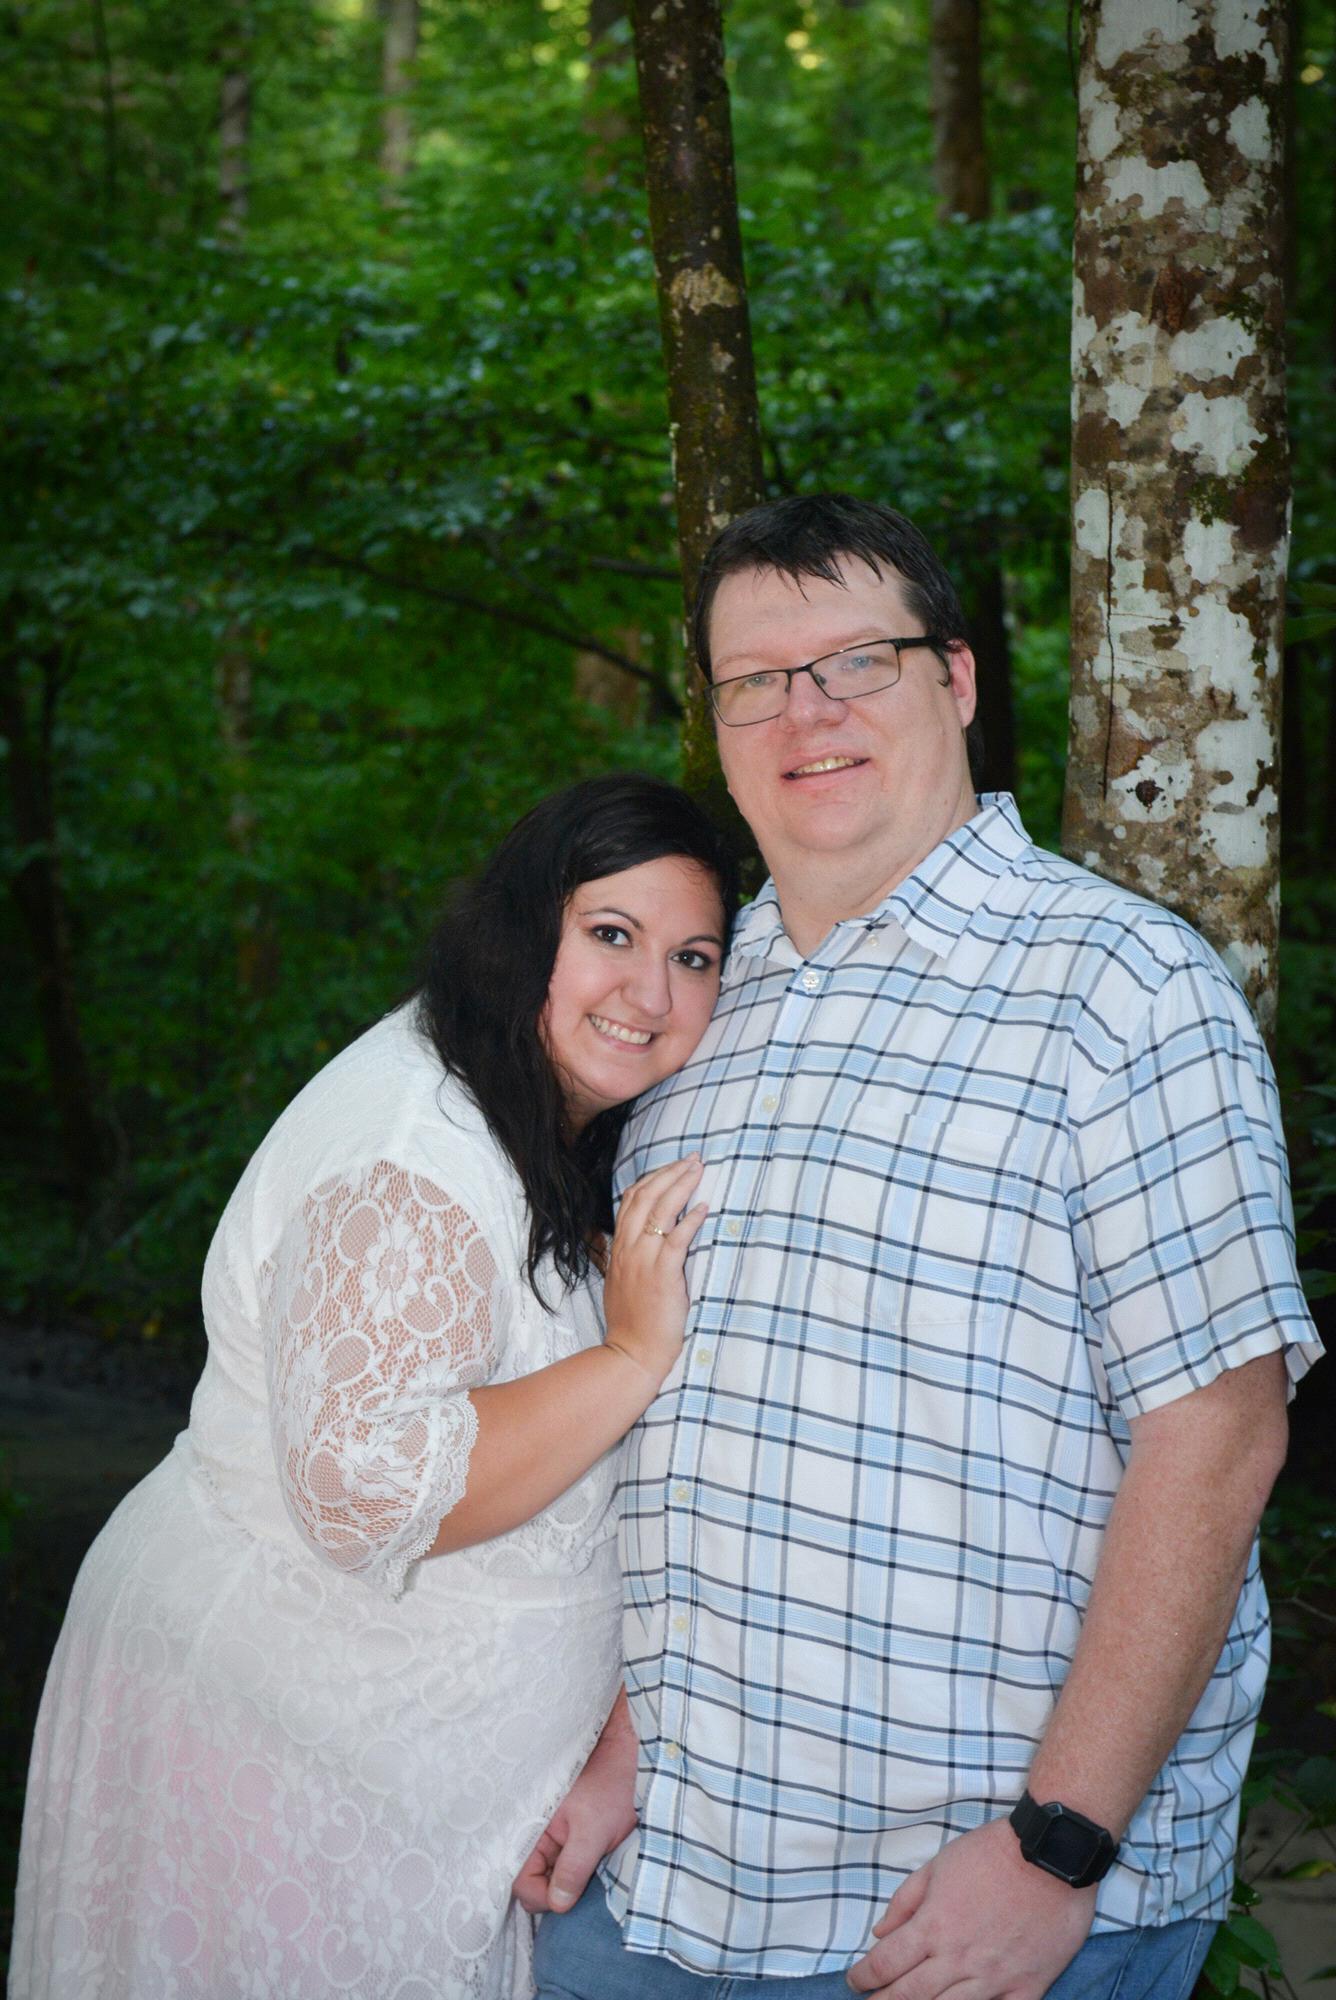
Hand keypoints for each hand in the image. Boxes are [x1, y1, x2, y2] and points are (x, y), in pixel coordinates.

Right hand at [512, 1688, 638, 1913]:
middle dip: (556, 1889)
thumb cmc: (612, 1783)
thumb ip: (573, 1869)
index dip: (545, 1898)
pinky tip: (592, 1859)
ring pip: (547, 1872)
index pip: (522, 1883)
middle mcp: (534, 1830)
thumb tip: (557, 1904)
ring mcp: (549, 1829)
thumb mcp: (595, 1830)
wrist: (630, 1748)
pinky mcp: (564, 1827)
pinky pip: (560, 1859)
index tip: (573, 1898)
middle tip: (585, 1881)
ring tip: (592, 1866)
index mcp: (532, 1828)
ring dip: (567, 1878)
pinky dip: (574, 1866)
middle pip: (532, 1880)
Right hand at [601, 1156, 705, 1388]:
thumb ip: (631, 1259)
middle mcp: (628, 1250)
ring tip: (698, 1170)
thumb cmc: (632, 1323)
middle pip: (645, 1197)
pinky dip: (689, 1221)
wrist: (631, 1353)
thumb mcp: (623, 1283)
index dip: (652, 1178)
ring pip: (658, 1211)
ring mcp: (643, 1261)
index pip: (631, 1201)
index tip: (673, 1167)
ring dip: (680, 1186)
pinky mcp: (661, 1276)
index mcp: (619, 1249)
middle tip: (692, 1159)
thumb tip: (647, 1241)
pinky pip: (675, 1240)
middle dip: (670, 1173)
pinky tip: (703, 1207)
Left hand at [846, 1817, 1096, 1998]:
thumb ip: (905, 1901)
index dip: (864, 1978)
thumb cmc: (991, 1853)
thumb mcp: (938, 1864)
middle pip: (910, 1995)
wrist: (1050, 1855)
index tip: (855, 1981)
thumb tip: (879, 1934)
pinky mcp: (1027, 1987)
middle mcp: (959, 1958)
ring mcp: (994, 1978)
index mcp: (933, 1926)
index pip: (886, 1964)